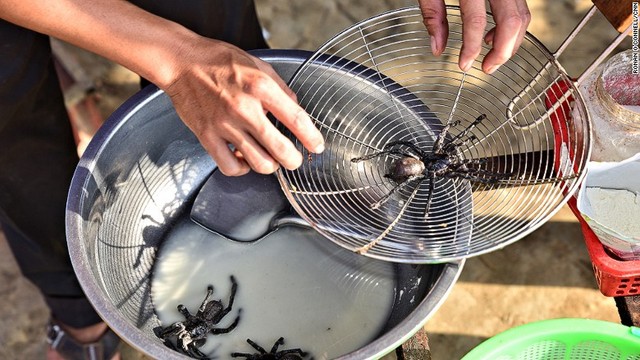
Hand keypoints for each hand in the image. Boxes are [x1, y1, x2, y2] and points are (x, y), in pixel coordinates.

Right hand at [164, 39, 324, 175]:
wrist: (182, 62)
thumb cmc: (219, 61)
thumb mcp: (258, 65)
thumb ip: (280, 89)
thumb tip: (296, 109)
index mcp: (261, 87)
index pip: (296, 118)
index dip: (311, 137)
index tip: (316, 146)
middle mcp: (244, 108)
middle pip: (280, 149)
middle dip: (293, 159)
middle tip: (293, 159)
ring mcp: (225, 125)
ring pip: (258, 163)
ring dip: (270, 165)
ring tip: (269, 159)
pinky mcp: (207, 136)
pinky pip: (230, 166)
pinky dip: (242, 168)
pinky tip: (244, 159)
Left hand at [417, 0, 530, 73]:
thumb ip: (433, 14)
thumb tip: (438, 47)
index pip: (477, 21)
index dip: (471, 48)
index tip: (464, 65)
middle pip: (512, 21)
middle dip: (502, 52)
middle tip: (487, 69)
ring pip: (523, 15)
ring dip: (511, 41)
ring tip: (490, 56)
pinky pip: (520, 5)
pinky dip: (512, 25)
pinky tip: (493, 34)